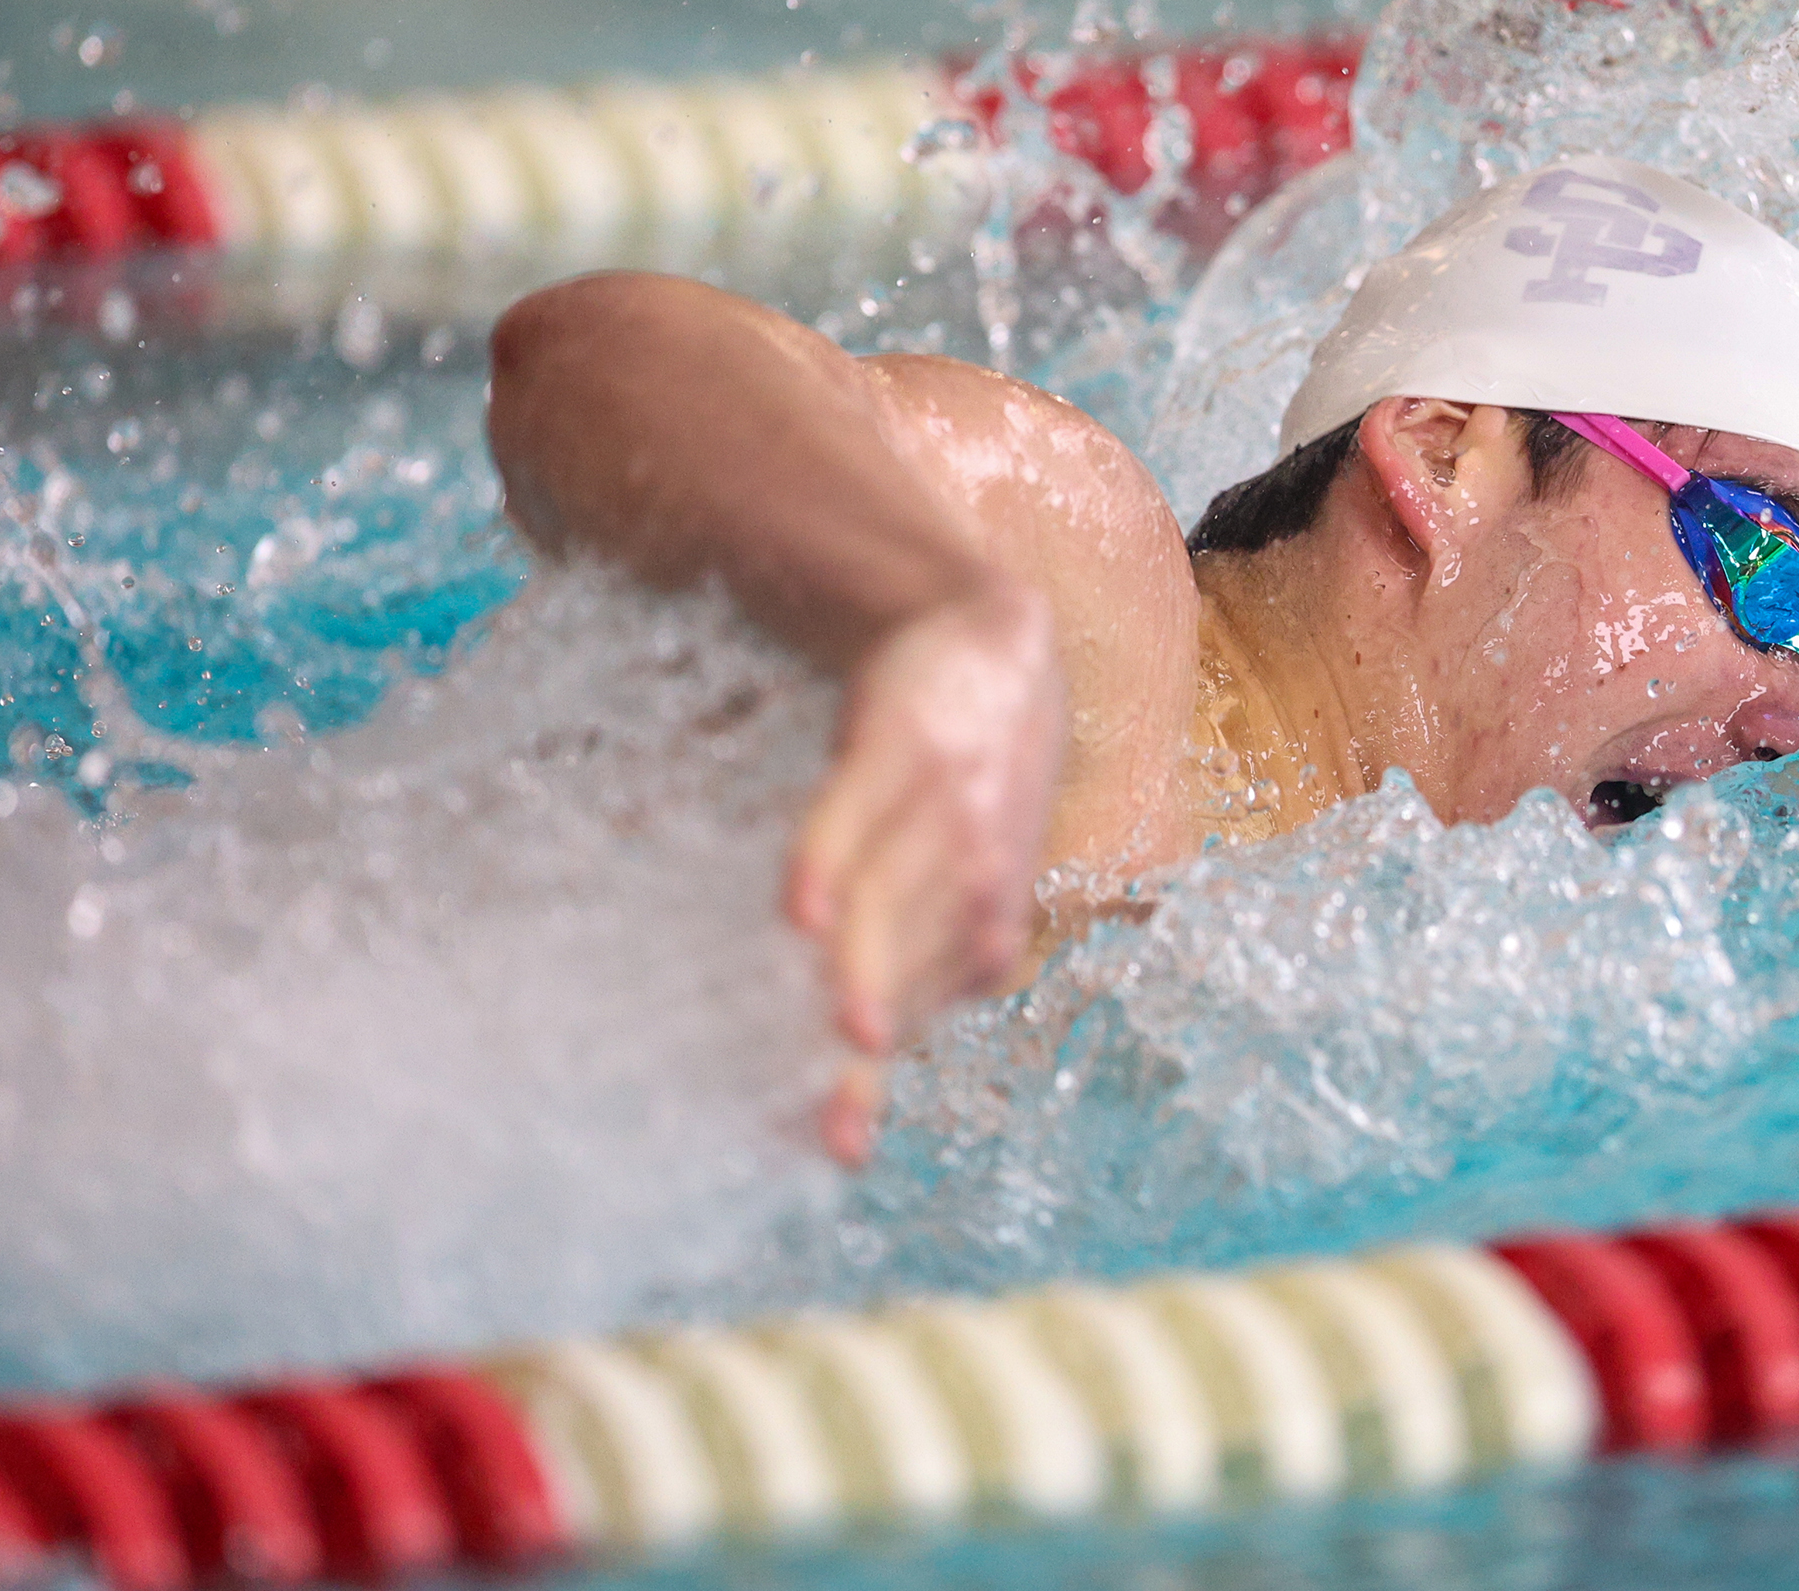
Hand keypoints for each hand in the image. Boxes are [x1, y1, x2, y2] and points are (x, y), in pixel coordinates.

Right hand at [786, 585, 1066, 1163]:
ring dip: (870, 963)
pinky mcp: (903, 746)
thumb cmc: (958, 797)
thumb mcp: (951, 883)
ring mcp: (943, 809)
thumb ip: (902, 971)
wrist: (997, 648)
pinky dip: (830, 858)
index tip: (838, 1149)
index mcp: (988, 928)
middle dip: (882, 1031)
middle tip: (843, 1111)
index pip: (924, 1015)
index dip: (871, 1083)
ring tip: (843, 1028)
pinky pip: (857, 810)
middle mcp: (978, 879)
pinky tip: (801, 908)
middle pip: (916, 967)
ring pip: (894, 900)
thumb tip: (840, 1078)